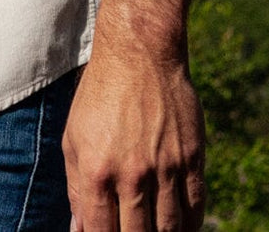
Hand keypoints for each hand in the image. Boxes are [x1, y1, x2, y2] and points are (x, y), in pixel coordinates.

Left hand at [62, 43, 206, 231]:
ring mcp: (165, 168)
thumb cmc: (100, 97)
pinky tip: (181, 228)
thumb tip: (80, 228)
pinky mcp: (192, 158)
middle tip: (131, 231)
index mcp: (96, 171)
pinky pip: (195, 207)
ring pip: (169, 228)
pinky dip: (189, 225)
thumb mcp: (73, 139)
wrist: (139, 55)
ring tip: (153, 230)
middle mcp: (132, 174)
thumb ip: (76, 187)